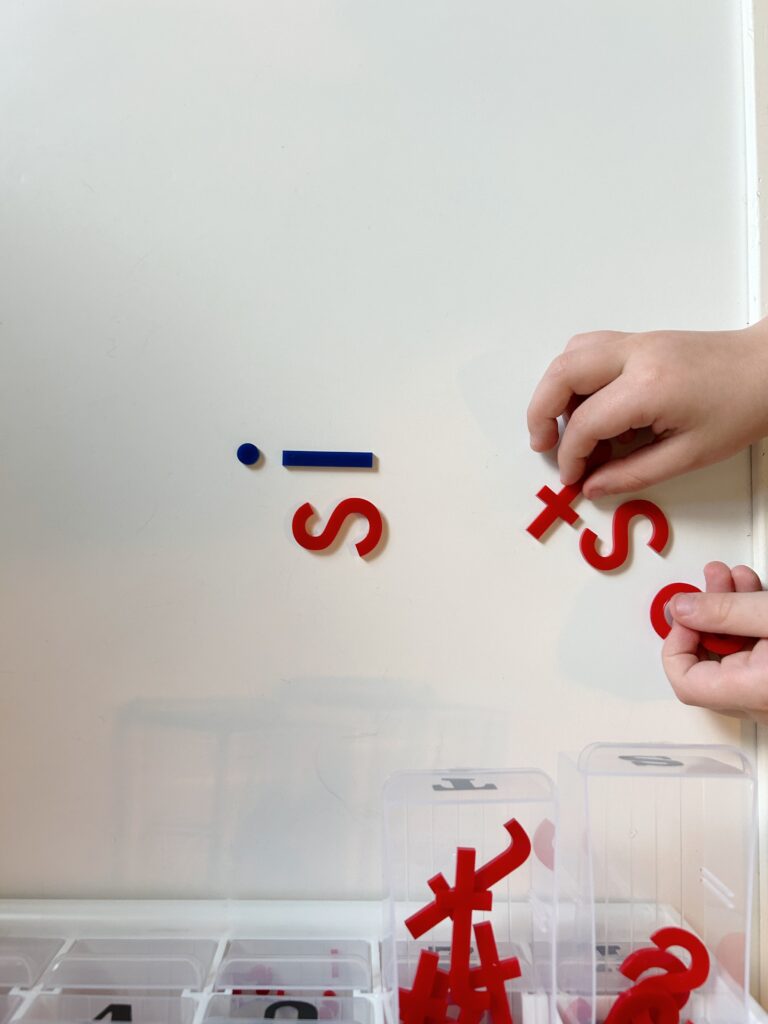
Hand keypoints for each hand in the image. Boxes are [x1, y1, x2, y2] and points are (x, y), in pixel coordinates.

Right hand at [526, 321, 767, 497]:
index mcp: (649, 387)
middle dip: (540, 414)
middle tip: (543, 445)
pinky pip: (589, 350)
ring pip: (570, 355)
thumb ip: (633, 473)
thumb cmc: (743, 406)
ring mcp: (636, 342)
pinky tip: (588, 404)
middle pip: (561, 375)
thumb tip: (594, 485)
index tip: (573, 477)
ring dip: (556, 392)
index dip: (570, 456)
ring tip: (565, 427)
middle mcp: (635, 356)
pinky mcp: (639, 340)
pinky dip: (575, 376)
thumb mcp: (689, 455)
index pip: (584, 423)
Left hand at [663, 561, 767, 722]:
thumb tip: (682, 608)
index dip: (677, 641)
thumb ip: (726, 611)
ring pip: (735, 656)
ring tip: (735, 579)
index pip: (685, 682)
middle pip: (710, 663)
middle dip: (708, 614)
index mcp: (754, 692)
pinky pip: (755, 658)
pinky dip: (750, 625)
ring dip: (731, 612)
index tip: (688, 611)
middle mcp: (762, 704)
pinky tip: (754, 596)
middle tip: (714, 581)